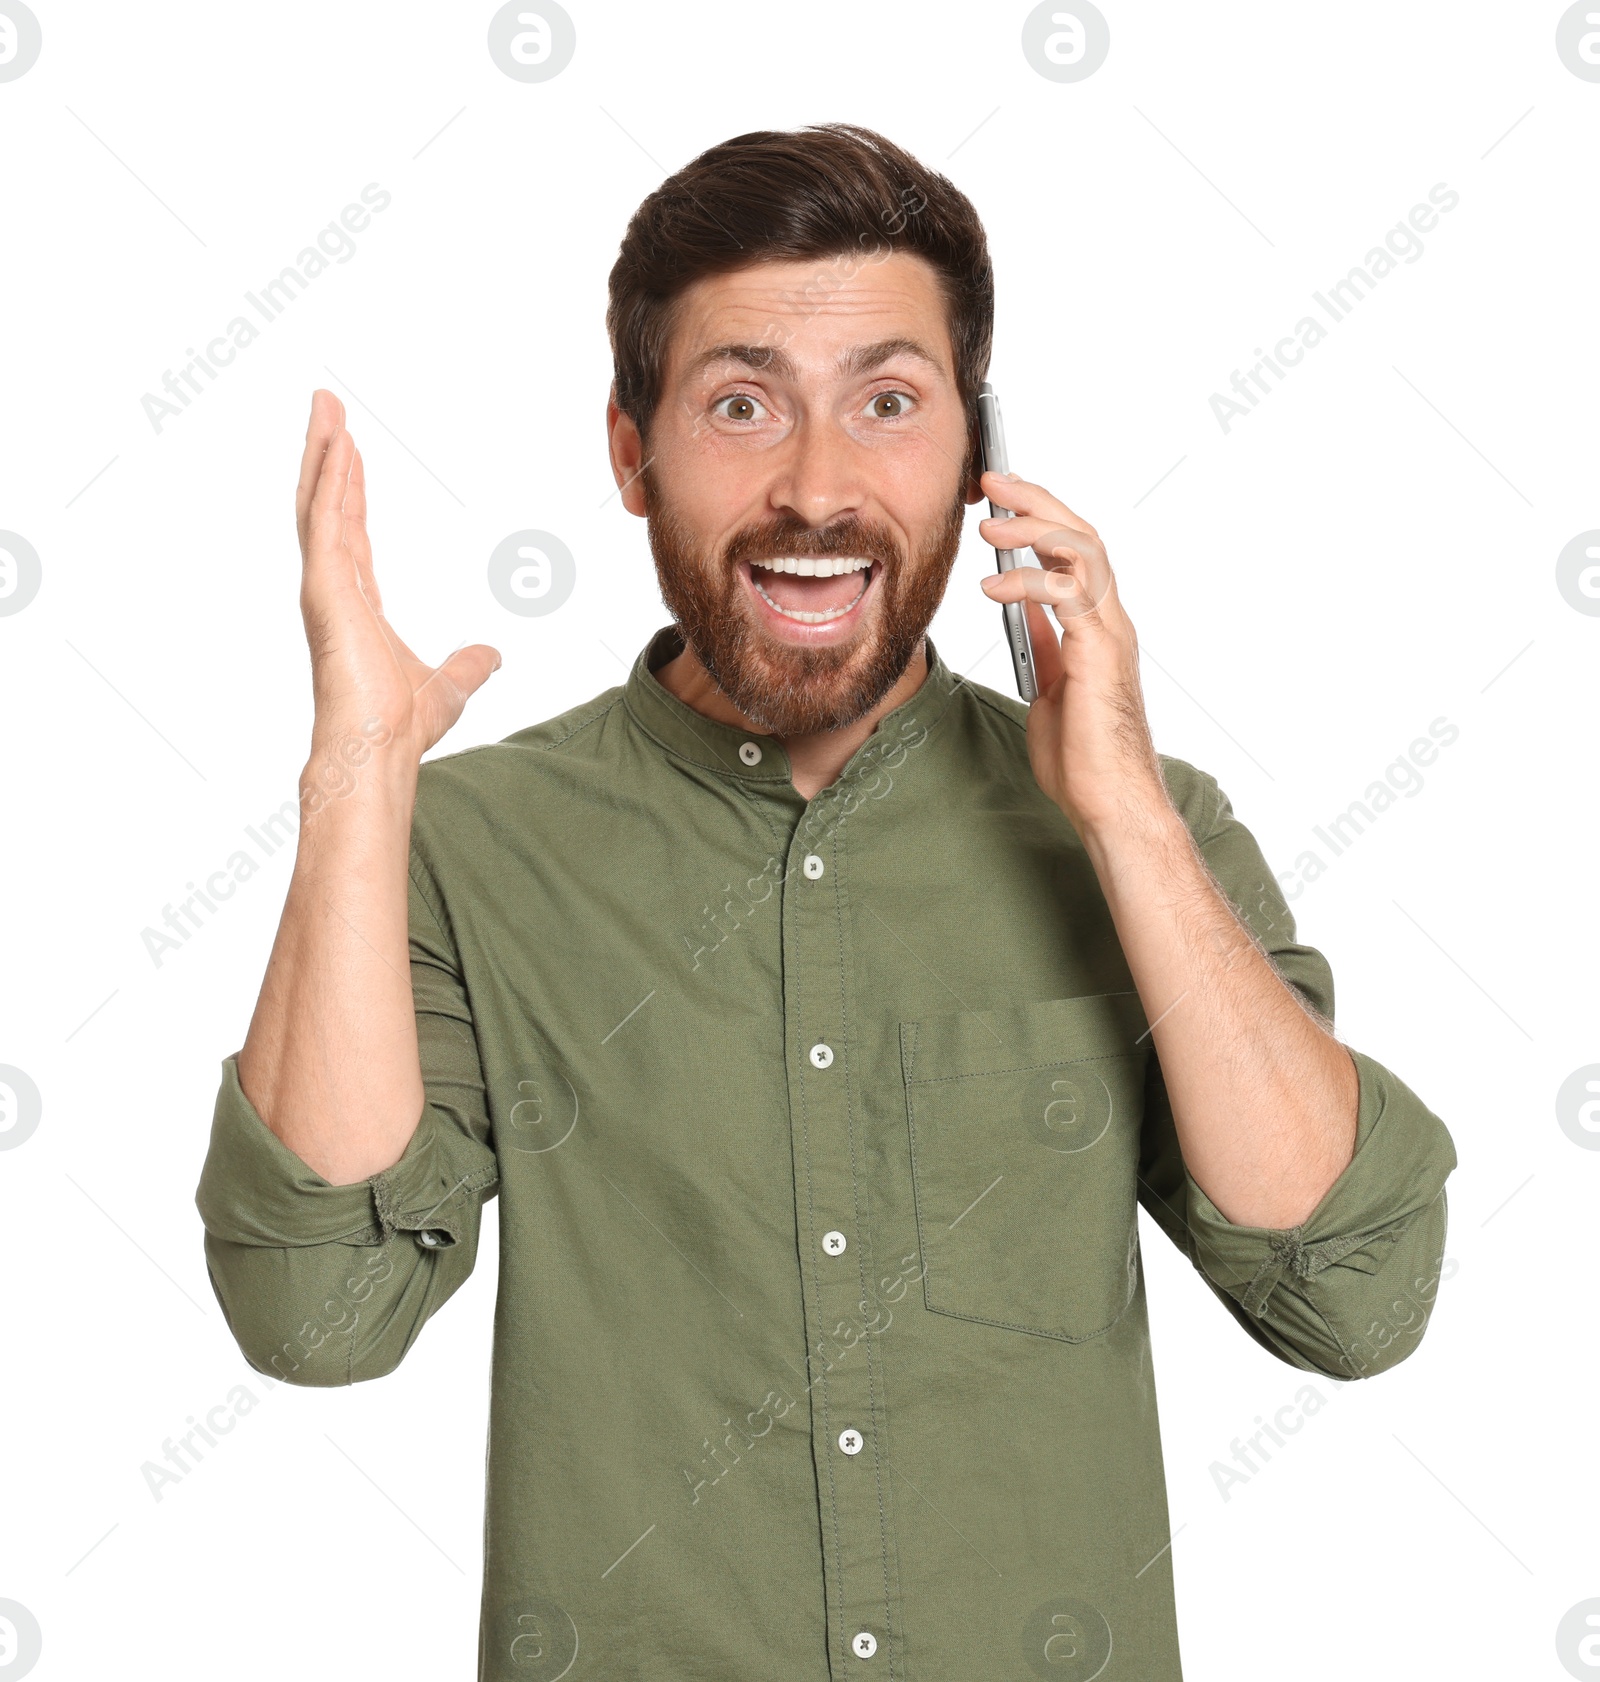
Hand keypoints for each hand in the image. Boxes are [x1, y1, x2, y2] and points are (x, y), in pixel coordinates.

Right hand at [295, 389, 500, 766]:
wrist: (377, 748)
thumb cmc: (401, 726)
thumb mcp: (450, 684)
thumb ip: (468, 666)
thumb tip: (493, 657)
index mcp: (357, 603)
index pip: (351, 530)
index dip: (348, 489)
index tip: (349, 451)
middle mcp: (334, 588)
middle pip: (326, 504)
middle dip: (327, 454)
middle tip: (326, 407)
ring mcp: (324, 586)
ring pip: (318, 502)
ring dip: (321, 452)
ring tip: (324, 406)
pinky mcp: (324, 589)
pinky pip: (324, 521)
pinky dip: (326, 480)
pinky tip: (333, 445)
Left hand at [977, 470, 1166, 836]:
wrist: (1110, 803)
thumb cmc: (1083, 759)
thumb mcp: (1048, 689)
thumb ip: (1040, 648)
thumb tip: (1021, 615)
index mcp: (1097, 627)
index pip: (1075, 551)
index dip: (1040, 517)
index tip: (1000, 499)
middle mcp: (1110, 621)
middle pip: (1082, 535)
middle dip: (1037, 501)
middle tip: (994, 481)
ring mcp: (1108, 633)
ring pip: (1082, 551)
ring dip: (1033, 528)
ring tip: (990, 524)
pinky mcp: (1098, 653)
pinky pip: (1067, 595)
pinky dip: (1026, 583)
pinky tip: (992, 588)